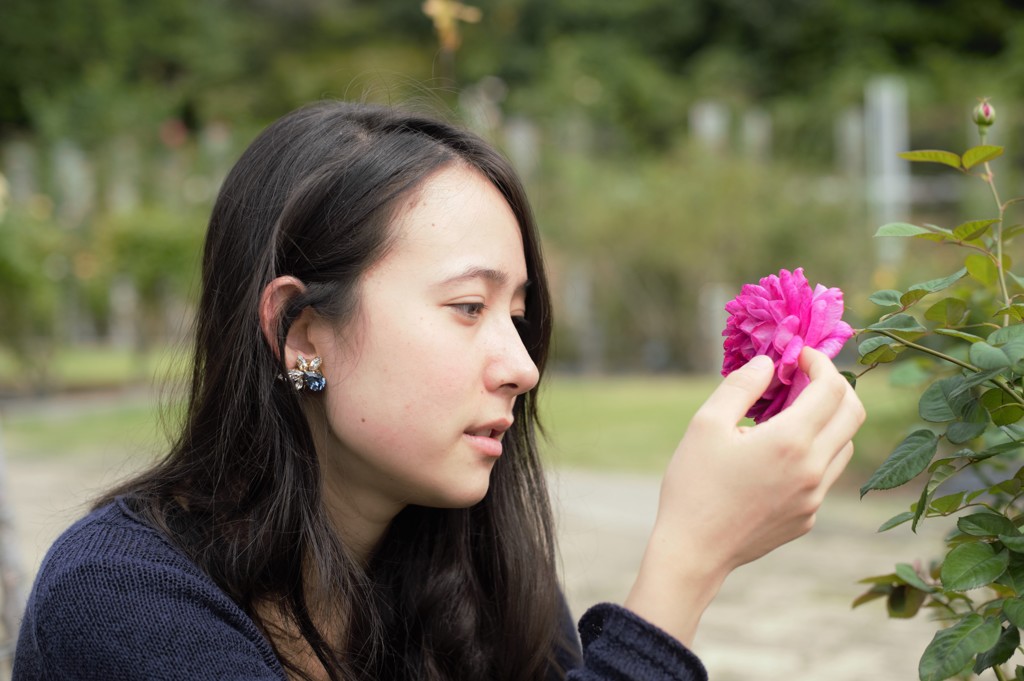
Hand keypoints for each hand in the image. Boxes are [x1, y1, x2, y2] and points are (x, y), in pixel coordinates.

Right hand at [624, 347, 864, 645]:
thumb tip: (768, 363)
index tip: (800, 356)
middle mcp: (814, 469)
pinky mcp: (809, 517)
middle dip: (835, 386)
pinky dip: (814, 453)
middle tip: (806, 378)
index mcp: (790, 441)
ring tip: (791, 415)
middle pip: (853, 413)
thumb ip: (741, 387)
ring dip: (828, 420)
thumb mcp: (706, 424)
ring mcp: (815, 497)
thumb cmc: (694, 485)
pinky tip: (778, 455)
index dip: (821, 363)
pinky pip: (825, 475)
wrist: (694, 551)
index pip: (831, 388)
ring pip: (844, 445)